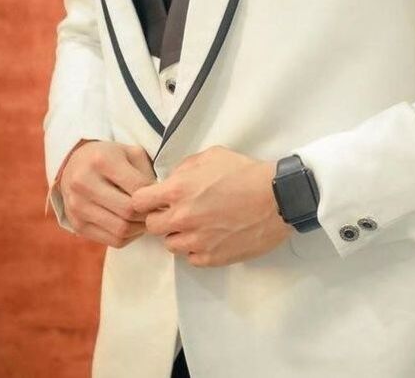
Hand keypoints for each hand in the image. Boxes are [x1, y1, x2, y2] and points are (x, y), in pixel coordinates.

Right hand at [58, 140, 156, 247]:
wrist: (74, 165)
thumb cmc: (110, 158)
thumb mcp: (130, 153)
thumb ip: (146, 172)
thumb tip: (160, 199)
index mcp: (101, 160)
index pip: (138, 187)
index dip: (155, 195)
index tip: (162, 197)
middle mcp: (84, 183)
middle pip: (128, 211)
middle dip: (148, 213)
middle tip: (157, 211)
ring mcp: (77, 206)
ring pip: (121, 229)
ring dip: (140, 228)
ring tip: (146, 218)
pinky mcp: (77, 225)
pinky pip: (112, 240)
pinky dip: (129, 236)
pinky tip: (133, 225)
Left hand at [131, 145, 292, 266]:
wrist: (277, 198)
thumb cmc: (245, 172)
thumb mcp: (212, 155)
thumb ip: (184, 168)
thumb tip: (171, 180)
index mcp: (178, 190)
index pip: (138, 202)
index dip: (144, 200)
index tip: (154, 199)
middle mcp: (182, 218)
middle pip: (151, 226)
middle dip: (161, 217)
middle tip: (179, 210)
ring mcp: (196, 242)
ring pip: (170, 245)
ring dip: (179, 234)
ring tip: (199, 224)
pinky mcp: (211, 258)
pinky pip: (191, 258)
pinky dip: (197, 248)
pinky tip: (211, 235)